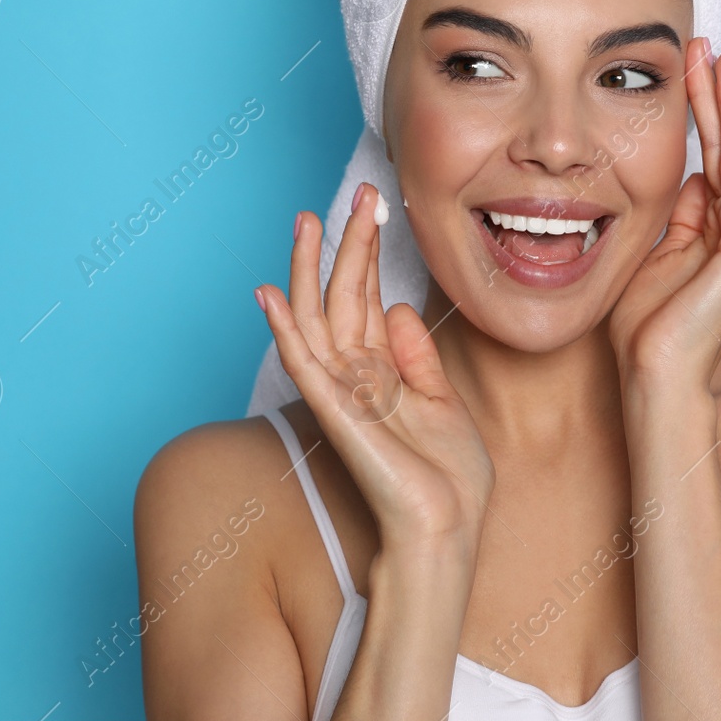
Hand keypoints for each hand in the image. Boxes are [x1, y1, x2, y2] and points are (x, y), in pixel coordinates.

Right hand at [255, 184, 494, 555]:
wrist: (448, 528)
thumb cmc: (448, 479)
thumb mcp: (443, 402)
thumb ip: (418, 357)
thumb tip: (403, 307)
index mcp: (383, 371)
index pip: (367, 299)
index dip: (370, 252)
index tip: (376, 205)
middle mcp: (356, 376)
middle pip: (343, 297)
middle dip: (348, 244)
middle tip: (357, 193)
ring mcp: (341, 393)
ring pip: (316, 319)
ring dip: (308, 270)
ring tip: (305, 223)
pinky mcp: (335, 413)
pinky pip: (304, 364)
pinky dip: (286, 329)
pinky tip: (272, 294)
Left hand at [608, 39, 720, 392]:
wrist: (654, 375)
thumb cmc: (646, 327)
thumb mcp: (654, 253)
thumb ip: (676, 216)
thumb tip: (690, 177)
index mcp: (716, 230)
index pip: (709, 155)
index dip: (699, 111)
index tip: (688, 67)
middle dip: (716, 95)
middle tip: (708, 45)